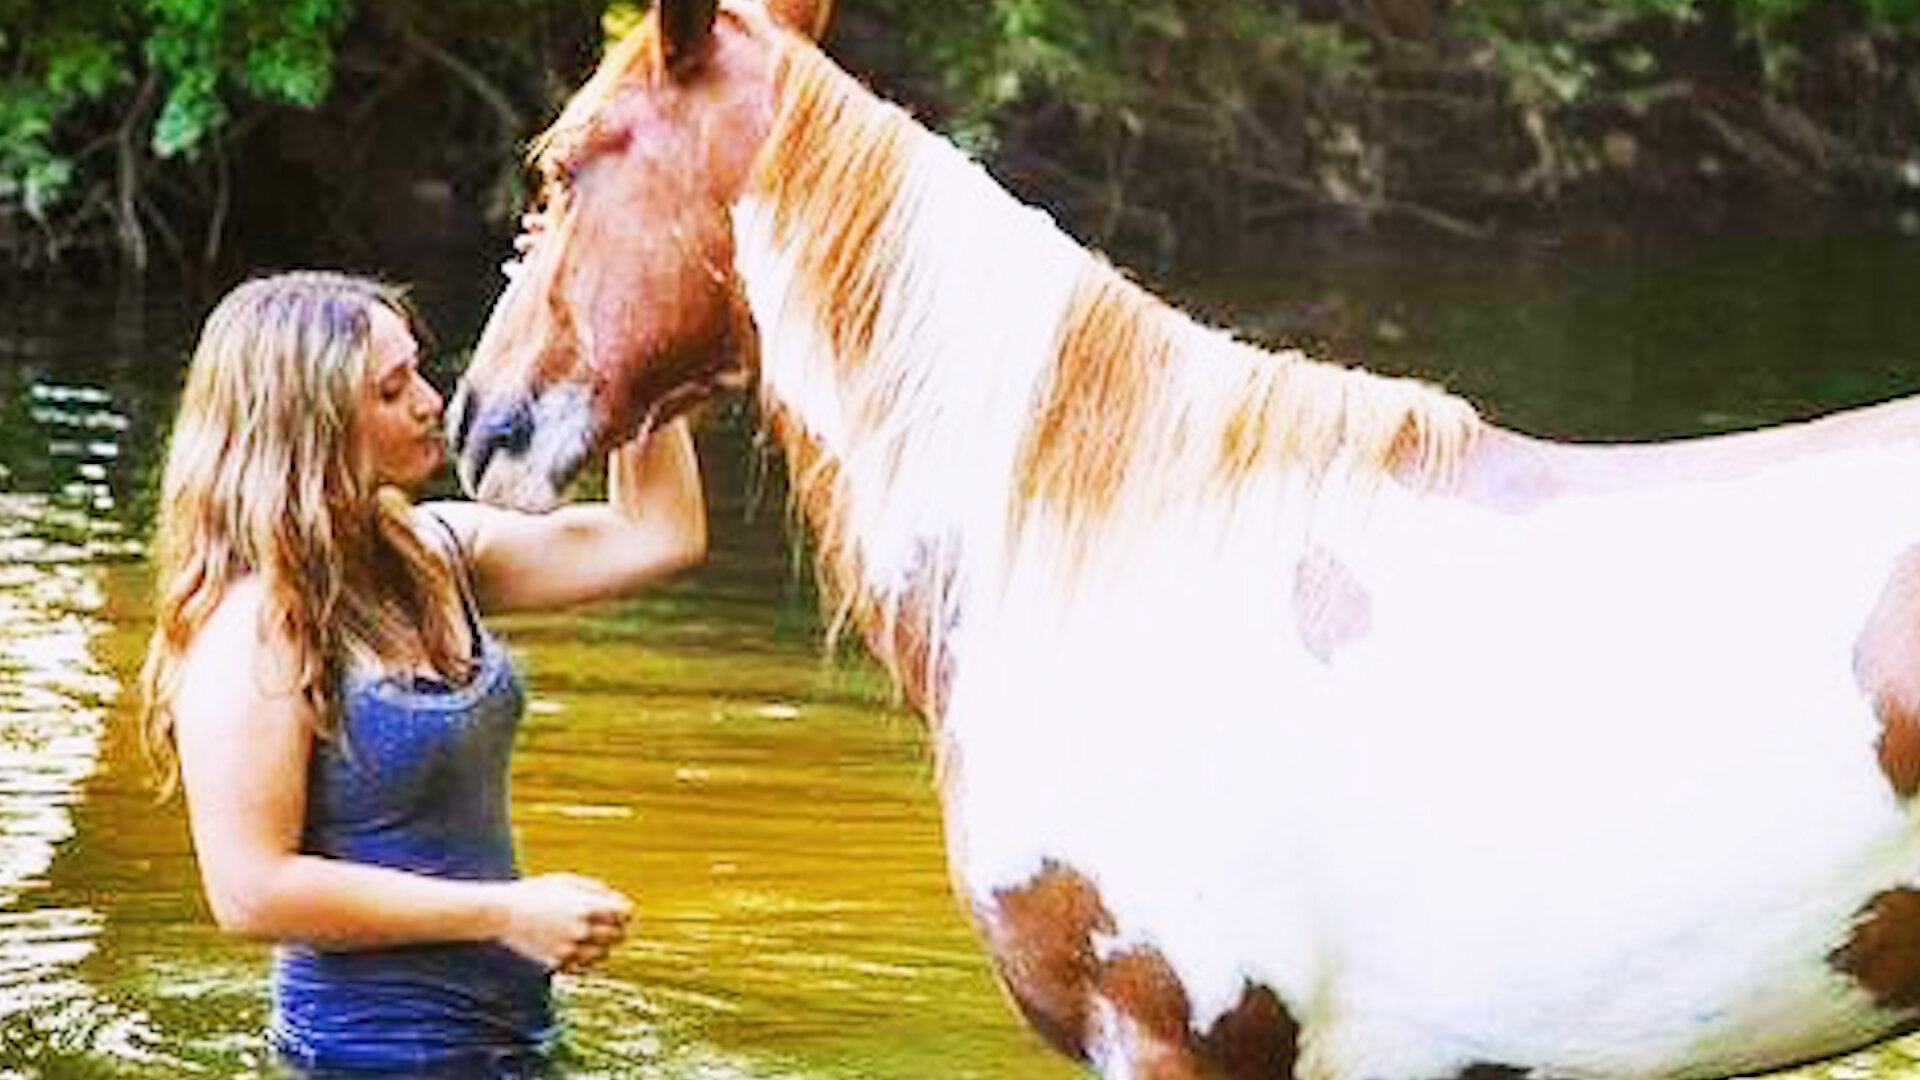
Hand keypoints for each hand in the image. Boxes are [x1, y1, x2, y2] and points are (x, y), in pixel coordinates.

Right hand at [494, 872, 632, 974]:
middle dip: (616, 930)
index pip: (625, 914)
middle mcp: (581, 929)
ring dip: (601, 946)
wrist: (502, 913)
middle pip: (618, 936)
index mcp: (586, 907)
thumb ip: (595, 890)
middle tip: (607, 926)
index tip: (620, 913)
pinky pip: (582, 966)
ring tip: (589, 937)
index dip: (624, 913)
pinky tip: (576, 948)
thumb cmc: (536, 892)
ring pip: (602, 954)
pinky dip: (584, 959)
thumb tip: (617, 900)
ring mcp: (569, 948)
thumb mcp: (566, 881)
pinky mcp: (557, 962)